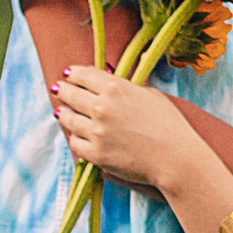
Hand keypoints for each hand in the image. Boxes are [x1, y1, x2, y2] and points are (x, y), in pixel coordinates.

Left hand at [54, 63, 194, 195]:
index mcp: (116, 88)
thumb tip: (111, 84)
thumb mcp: (151, 95)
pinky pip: (75, 143)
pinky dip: (74, 138)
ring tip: (62, 112)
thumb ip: (127, 87)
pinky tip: (74, 135)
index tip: (68, 74)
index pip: (84, 75)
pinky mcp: (96, 154)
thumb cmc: (170, 125)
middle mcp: (102, 107)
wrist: (175, 158)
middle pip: (71, 95)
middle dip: (62, 90)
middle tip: (57, 89)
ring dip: (64, 114)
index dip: (73, 73)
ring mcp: (97, 131)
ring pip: (68, 119)